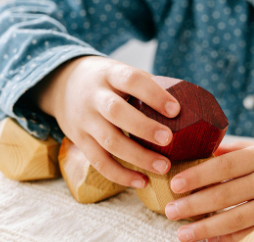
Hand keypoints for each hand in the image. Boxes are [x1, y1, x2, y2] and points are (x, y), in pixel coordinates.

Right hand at [33, 56, 180, 187]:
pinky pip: (99, 161)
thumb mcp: (121, 72)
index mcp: (110, 74)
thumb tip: (190, 105)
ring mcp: (85, 119)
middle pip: (116, 112)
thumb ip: (147, 86)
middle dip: (144, 128)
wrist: (63, 84)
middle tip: (169, 139)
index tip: (176, 110)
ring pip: (109, 141)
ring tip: (164, 167)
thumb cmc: (108, 81)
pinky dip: (120, 175)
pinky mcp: (79, 140)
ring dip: (138, 157)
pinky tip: (142, 181)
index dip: (154, 95)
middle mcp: (94, 96)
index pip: (131, 80)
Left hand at [163, 138, 253, 241]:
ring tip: (183, 233)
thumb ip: (241, 151)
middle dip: (194, 205)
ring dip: (207, 228)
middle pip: (226, 195)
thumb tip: (209, 153)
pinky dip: (233, 239)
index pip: (226, 166)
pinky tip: (213, 241)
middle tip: (170, 211)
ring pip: (238, 219)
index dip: (199, 176)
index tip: (176, 183)